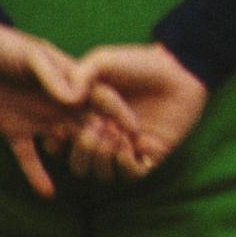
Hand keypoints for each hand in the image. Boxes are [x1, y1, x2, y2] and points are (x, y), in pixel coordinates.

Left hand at [0, 24, 112, 197]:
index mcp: (71, 84)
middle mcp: (60, 105)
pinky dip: (37, 176)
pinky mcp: (15, 133)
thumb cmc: (9, 47)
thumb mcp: (34, 56)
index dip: (120, 114)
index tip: (137, 131)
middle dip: (103, 141)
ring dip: (75, 158)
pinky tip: (48, 194)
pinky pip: (29, 158)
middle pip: (88, 126)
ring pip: (64, 145)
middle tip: (116, 158)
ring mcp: (39, 120)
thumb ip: (53, 76)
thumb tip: (73, 98)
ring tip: (87, 173)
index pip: (102, 100)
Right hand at [61, 44, 208, 182]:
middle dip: (82, 151)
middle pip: (79, 164)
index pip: (61, 145)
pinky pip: (130, 175)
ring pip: (101, 173)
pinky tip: (128, 143)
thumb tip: (66, 99)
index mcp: (87, 120)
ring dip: (102, 158)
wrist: (178, 69)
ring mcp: (127, 147)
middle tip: (96, 130)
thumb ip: (79, 75)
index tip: (63, 129)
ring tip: (115, 135)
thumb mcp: (102, 61)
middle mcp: (105, 137)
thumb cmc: (139, 63)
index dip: (57, 142)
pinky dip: (124, 164)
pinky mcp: (151, 154)